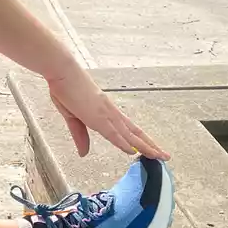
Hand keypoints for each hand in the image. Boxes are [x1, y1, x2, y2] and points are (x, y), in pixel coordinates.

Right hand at [47, 67, 169, 159]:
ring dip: (145, 146)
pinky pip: (113, 132)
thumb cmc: (65, 88)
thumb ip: (79, 135)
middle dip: (150, 145)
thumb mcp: (71, 116)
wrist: (62, 72)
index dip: (140, 140)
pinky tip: (133, 151)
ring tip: (159, 156)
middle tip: (165, 156)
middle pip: (134, 132)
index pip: (128, 129)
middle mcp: (110, 113)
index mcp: (105, 111)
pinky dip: (123, 143)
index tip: (151, 148)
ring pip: (129, 134)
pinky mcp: (97, 115)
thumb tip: (84, 153)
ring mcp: (105, 114)